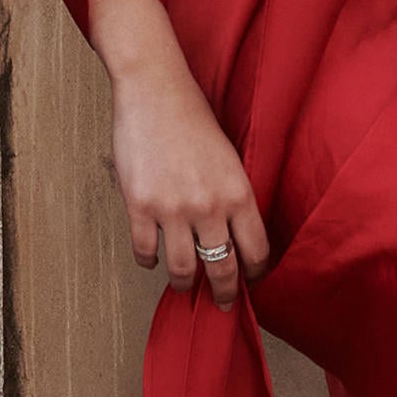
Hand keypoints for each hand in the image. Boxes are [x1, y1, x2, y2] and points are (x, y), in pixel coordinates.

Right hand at [84, 0, 269, 306]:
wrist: (156, 92)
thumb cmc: (194, 120)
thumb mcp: (230, 159)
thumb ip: (234, 198)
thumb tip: (235, 234)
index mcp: (239, 193)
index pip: (256, 251)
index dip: (255, 274)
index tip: (251, 282)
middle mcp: (210, 207)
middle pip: (223, 269)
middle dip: (225, 294)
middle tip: (223, 304)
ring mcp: (173, 209)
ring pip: (184, 270)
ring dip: (186, 285)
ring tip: (186, 287)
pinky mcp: (140, 207)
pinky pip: (146, 252)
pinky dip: (149, 260)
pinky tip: (152, 258)